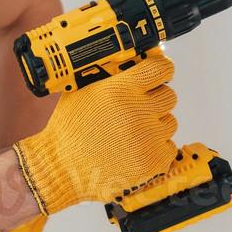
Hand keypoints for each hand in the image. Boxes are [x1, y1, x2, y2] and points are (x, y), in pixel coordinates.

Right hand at [11, 51, 179, 214]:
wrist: (62, 169)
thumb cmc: (70, 130)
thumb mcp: (83, 91)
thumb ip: (111, 76)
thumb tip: (136, 63)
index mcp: (120, 90)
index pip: (160, 69)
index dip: (161, 69)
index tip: (160, 73)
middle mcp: (138, 112)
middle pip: (169, 96)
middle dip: (155, 100)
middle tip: (137, 109)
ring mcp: (148, 138)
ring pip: (170, 122)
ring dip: (155, 125)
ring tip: (130, 133)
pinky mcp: (154, 162)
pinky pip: (168, 147)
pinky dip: (155, 148)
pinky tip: (133, 150)